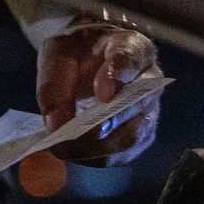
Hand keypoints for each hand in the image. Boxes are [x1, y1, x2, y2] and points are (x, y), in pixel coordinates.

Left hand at [35, 23, 160, 167]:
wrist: (91, 58)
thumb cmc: (77, 52)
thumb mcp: (57, 53)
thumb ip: (53, 82)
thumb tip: (54, 122)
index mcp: (130, 46)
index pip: (131, 57)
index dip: (118, 75)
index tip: (102, 92)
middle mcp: (149, 79)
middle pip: (135, 105)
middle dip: (103, 123)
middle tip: (73, 132)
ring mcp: (149, 110)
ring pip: (131, 136)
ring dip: (95, 146)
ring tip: (62, 147)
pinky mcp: (142, 135)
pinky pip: (123, 154)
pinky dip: (96, 157)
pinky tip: (71, 153)